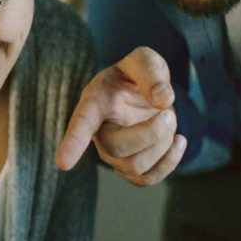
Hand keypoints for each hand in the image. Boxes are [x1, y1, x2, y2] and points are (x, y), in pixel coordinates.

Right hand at [55, 46, 187, 184]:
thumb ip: (152, 73)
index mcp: (95, 103)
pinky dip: (169, 162)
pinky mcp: (130, 168)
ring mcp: (113, 154)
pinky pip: (147, 179)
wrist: (142, 93)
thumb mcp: (144, 61)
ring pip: (134, 166)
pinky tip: (177, 141)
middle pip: (117, 148)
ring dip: (163, 145)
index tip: (62, 163)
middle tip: (168, 112)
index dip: (72, 143)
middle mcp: (98, 133)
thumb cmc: (136, 75)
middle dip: (152, 132)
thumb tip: (163, 101)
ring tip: (170, 121)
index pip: (81, 124)